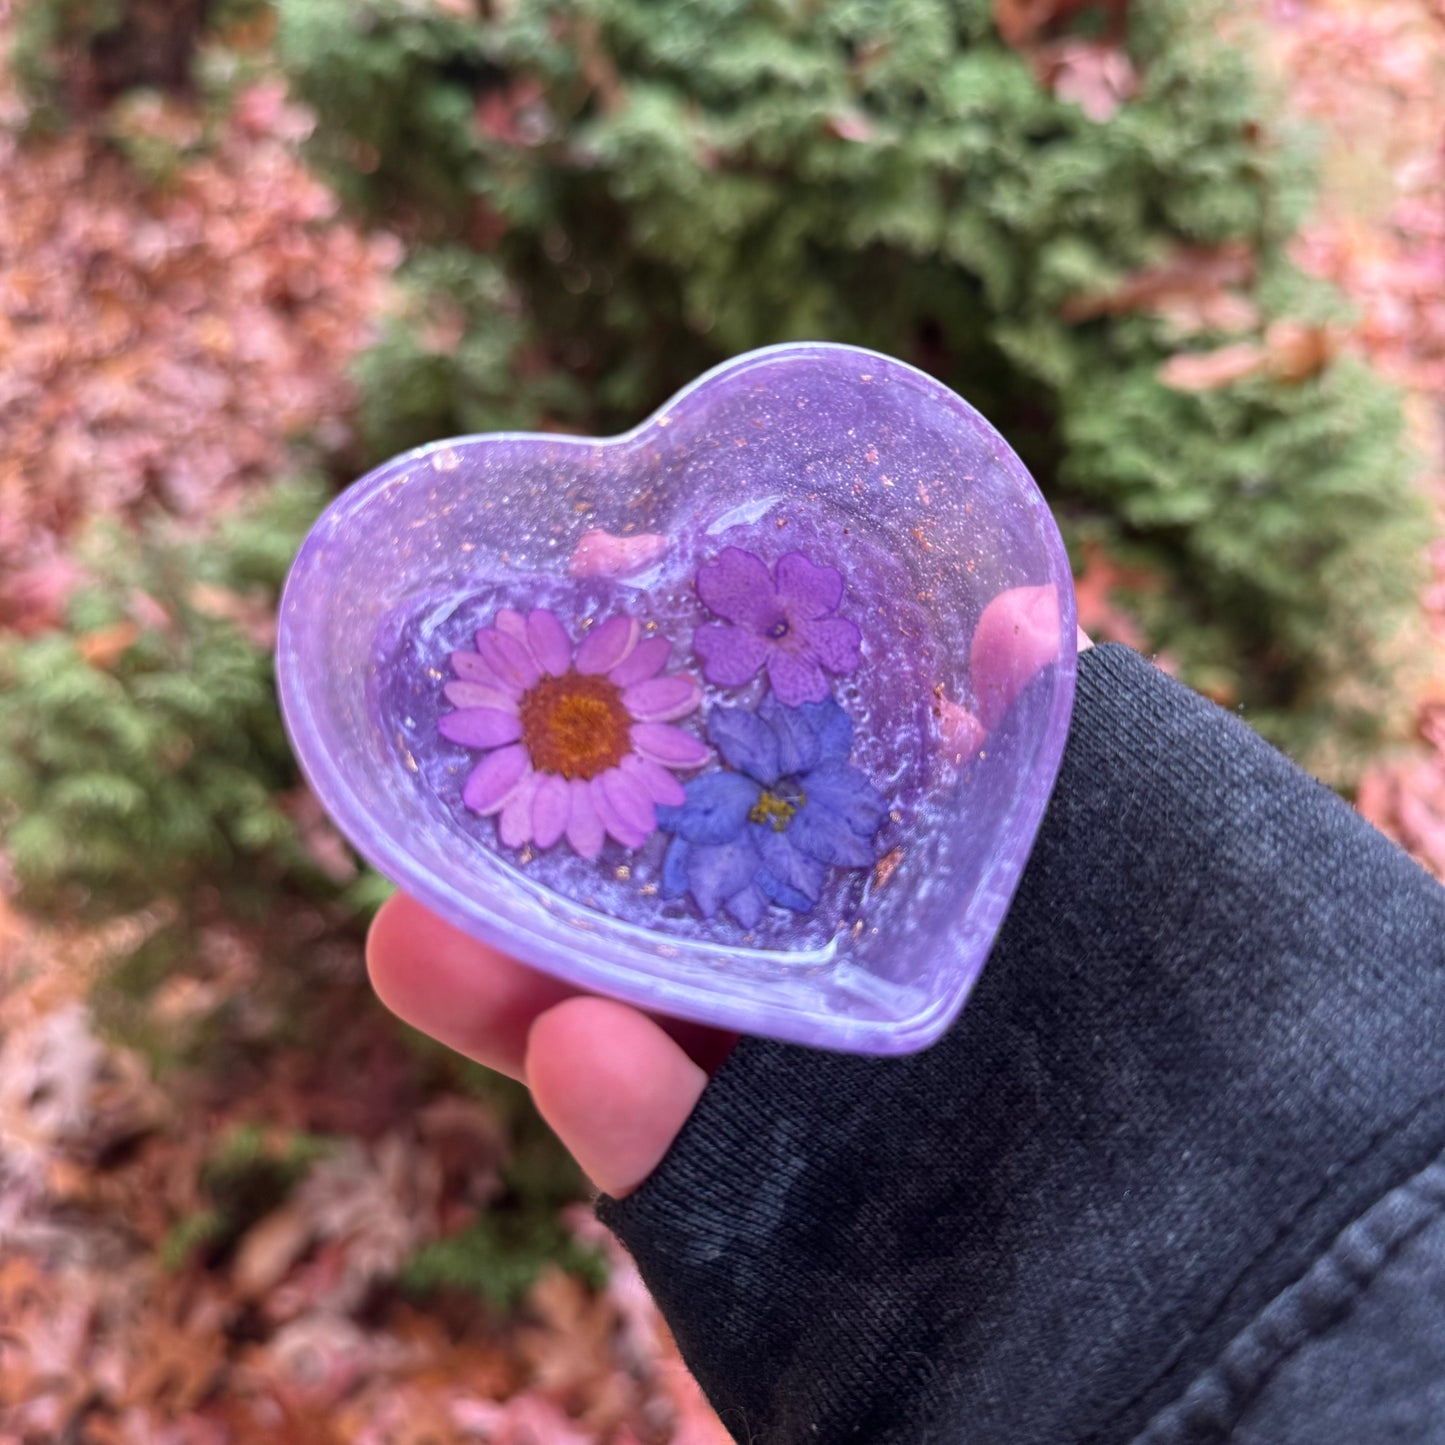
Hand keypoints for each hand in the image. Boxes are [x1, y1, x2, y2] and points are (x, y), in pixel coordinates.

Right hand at [368, 602, 1089, 1197]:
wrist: (1217, 1254)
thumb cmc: (1150, 990)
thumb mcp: (1101, 842)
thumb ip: (1037, 754)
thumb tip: (1031, 615)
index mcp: (860, 879)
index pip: (733, 775)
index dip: (656, 697)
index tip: (588, 601)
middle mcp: (800, 973)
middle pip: (638, 901)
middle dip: (536, 845)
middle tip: (452, 767)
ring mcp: (772, 1097)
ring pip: (617, 1034)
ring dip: (518, 987)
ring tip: (414, 939)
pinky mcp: (760, 1220)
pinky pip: (686, 1176)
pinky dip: (633, 1123)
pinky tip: (578, 1059)